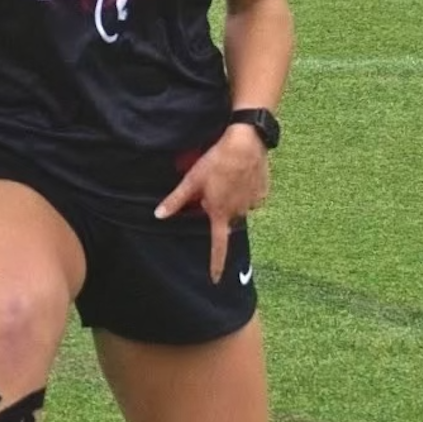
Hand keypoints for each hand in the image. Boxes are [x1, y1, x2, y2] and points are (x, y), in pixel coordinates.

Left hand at [154, 124, 270, 283]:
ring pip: (237, 206)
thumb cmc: (216, 161)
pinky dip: (243, 189)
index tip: (215, 279)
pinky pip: (250, 196)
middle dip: (217, 208)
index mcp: (220, 213)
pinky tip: (239, 174)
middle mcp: (239, 212)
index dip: (216, 264)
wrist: (246, 142)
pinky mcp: (263, 192)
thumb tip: (158, 215)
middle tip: (213, 186)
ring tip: (225, 176)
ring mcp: (254, 203)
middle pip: (225, 217)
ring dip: (230, 197)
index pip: (218, 245)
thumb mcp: (191, 180)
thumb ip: (176, 200)